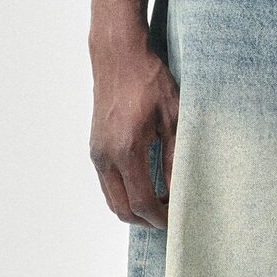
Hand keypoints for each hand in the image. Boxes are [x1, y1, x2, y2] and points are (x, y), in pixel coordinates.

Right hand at [90, 37, 179, 228]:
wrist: (118, 55)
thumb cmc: (149, 80)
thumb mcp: (174, 119)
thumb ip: (176, 159)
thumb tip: (181, 191)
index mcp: (126, 150)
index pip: (142, 202)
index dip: (161, 218)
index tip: (178, 220)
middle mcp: (106, 156)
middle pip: (122, 209)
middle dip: (147, 220)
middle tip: (171, 216)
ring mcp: (97, 152)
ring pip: (112, 199)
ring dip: (135, 208)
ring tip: (162, 203)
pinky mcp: (95, 147)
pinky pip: (108, 183)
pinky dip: (125, 193)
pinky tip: (147, 184)